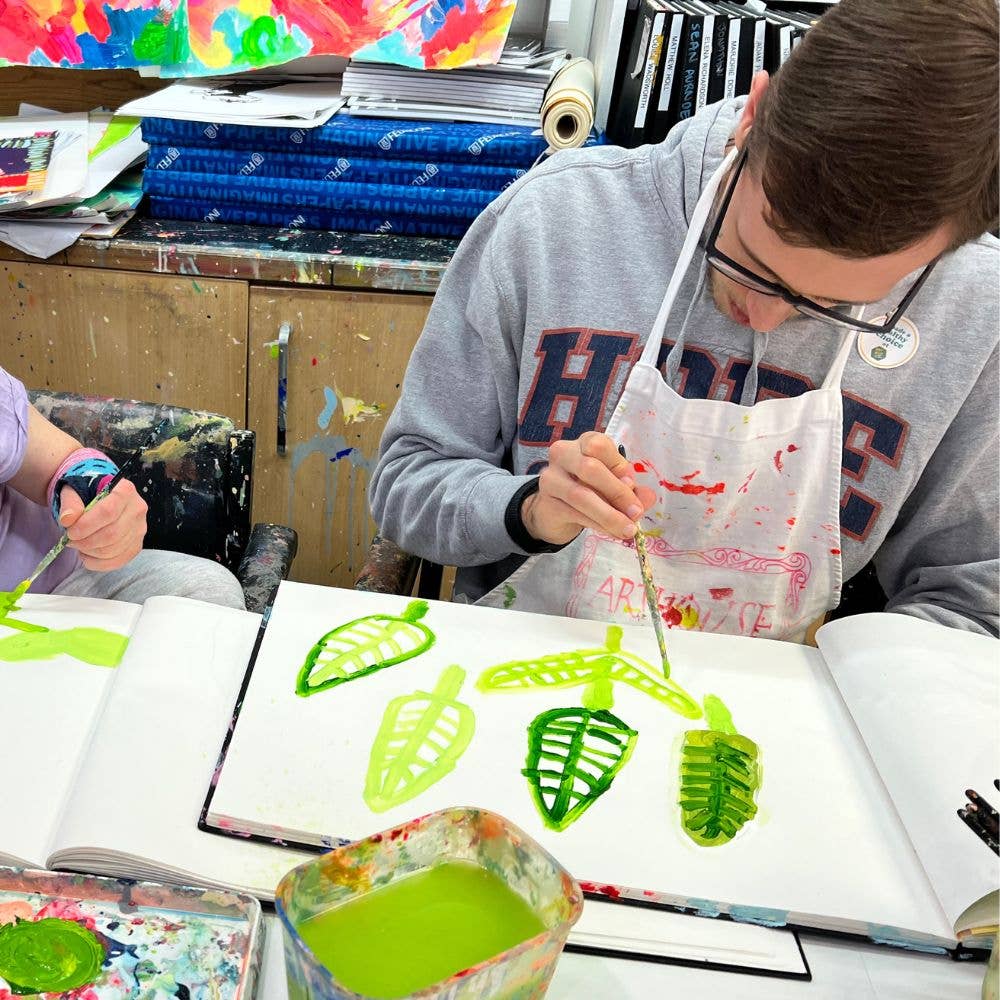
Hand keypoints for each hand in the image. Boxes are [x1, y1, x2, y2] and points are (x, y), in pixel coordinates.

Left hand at [59, 480, 147, 570]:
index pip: (108, 511)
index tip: (70, 531)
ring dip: (90, 552)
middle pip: (113, 533)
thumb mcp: (74, 491)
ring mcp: (140, 529)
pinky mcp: (136, 545)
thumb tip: (67, 520)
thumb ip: (70, 504)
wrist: (99, 500)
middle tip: (70, 540)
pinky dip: (98, 564)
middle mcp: (138, 509)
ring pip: (114, 549)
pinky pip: (118, 561)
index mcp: (125, 490)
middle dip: (86, 542)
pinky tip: (87, 555)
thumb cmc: (88, 494)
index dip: (86, 525)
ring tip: (78, 545)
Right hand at [522, 432, 656, 545]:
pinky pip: (575, 514)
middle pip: (590, 469)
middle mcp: (563, 454)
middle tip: (636, 513)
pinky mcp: (548, 503)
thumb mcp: (613, 485)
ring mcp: (551, 478)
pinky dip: (598, 525)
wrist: (555, 510)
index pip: (599, 446)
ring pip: (581, 495)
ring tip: (628, 529)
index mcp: (583, 442)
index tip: (632, 485)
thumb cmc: (590, 489)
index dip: (618, 466)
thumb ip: (632, 489)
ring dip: (609, 515)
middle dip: (618, 493)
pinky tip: (611, 532)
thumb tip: (647, 497)